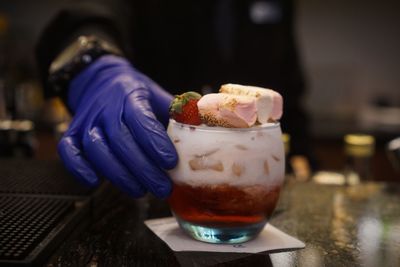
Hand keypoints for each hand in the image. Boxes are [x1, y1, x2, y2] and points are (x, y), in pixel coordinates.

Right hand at [58, 55, 177, 197]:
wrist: (100, 80)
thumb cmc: (132, 92)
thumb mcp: (155, 95)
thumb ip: (175, 113)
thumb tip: (203, 128)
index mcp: (129, 96)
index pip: (141, 121)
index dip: (155, 143)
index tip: (170, 163)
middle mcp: (105, 108)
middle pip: (121, 141)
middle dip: (143, 169)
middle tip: (162, 188)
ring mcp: (86, 120)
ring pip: (97, 149)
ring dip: (118, 174)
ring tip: (139, 190)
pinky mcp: (72, 132)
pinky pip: (69, 151)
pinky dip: (79, 169)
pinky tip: (96, 182)